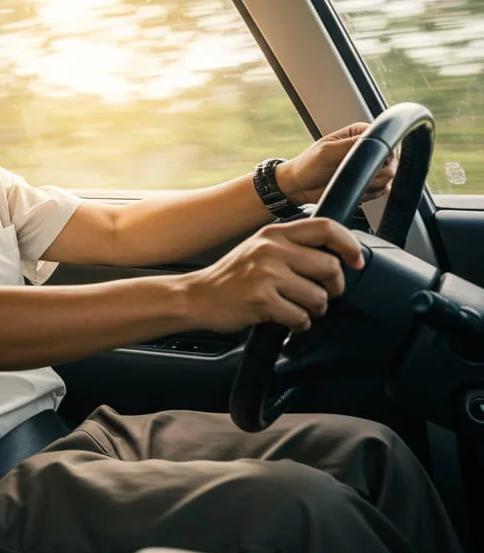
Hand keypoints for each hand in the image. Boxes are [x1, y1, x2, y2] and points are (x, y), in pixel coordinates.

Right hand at [181, 218, 363, 333]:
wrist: (196, 297)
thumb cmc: (231, 278)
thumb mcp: (259, 249)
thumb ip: (292, 247)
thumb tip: (335, 255)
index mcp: (274, 233)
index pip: (326, 227)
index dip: (349, 244)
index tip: (356, 261)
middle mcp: (271, 249)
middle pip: (330, 267)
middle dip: (333, 288)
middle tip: (322, 294)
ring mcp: (266, 274)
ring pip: (319, 296)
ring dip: (314, 310)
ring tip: (296, 308)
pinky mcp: (262, 300)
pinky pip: (301, 317)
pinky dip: (298, 324)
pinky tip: (283, 319)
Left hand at [278, 123, 396, 204]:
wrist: (298, 187)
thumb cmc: (306, 166)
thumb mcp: (326, 152)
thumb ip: (350, 145)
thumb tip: (372, 140)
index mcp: (359, 133)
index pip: (385, 139)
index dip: (380, 154)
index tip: (364, 163)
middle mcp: (367, 148)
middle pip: (392, 161)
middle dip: (375, 173)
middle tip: (353, 175)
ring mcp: (368, 167)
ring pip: (388, 177)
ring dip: (371, 185)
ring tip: (348, 182)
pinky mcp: (368, 183)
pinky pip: (381, 190)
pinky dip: (369, 194)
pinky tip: (352, 190)